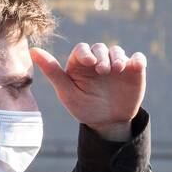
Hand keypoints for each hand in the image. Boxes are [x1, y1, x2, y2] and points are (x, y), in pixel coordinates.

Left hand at [30, 42, 146, 140]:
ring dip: (117, 57)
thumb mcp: (67, 93)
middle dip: (102, 56)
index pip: (82, 50)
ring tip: (117, 69)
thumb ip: (52, 72)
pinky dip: (138, 60)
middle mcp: (98, 60)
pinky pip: (138, 59)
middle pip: (100, 48)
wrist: (108, 123)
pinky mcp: (134, 70)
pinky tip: (136, 65)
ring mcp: (116, 64)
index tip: (90, 63)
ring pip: (117, 51)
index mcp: (81, 63)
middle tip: (103, 71)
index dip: (85, 53)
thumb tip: (33, 50)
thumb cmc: (84, 108)